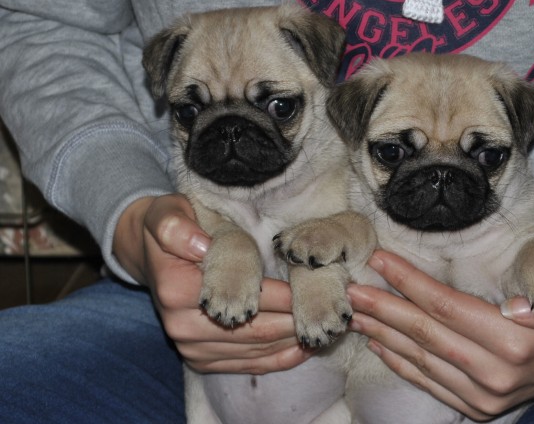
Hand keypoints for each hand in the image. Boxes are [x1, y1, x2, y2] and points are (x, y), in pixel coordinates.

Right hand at [113, 194, 310, 373]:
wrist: (150, 255)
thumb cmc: (170, 226)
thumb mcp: (167, 214)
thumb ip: (176, 226)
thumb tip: (200, 247)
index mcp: (177, 289)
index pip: (249, 296)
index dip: (289, 294)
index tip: (322, 287)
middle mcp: (182, 326)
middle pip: (258, 329)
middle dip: (300, 320)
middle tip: (338, 310)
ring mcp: (191, 348)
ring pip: (258, 350)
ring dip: (295, 339)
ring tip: (329, 325)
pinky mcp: (201, 361)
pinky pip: (249, 365)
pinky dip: (280, 357)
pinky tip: (305, 345)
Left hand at [347, 250, 533, 420]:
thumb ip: (526, 299)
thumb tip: (505, 305)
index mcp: (514, 340)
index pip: (445, 304)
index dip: (408, 281)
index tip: (378, 260)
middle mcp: (497, 373)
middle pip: (426, 333)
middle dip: (384, 309)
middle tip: (353, 292)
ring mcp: (484, 397)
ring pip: (421, 359)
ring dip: (384, 336)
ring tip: (357, 315)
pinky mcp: (477, 410)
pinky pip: (429, 383)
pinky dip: (400, 363)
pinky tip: (378, 345)